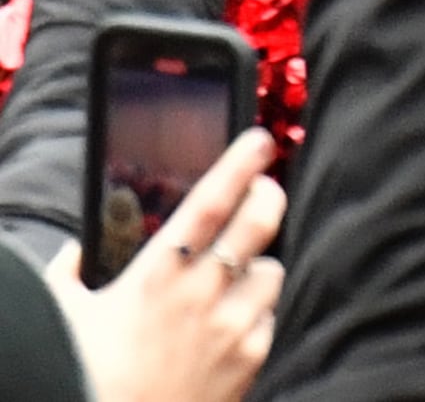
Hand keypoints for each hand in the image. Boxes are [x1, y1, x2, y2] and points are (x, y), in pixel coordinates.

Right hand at [49, 127, 283, 401]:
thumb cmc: (82, 375)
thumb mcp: (62, 317)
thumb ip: (69, 274)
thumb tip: (77, 249)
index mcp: (156, 275)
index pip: (210, 201)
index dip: (240, 164)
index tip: (259, 140)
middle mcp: (201, 294)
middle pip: (261, 221)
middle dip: (268, 197)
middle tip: (263, 192)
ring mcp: (232, 326)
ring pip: (270, 270)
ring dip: (254, 269)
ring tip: (228, 282)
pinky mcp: (250, 358)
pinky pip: (269, 318)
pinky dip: (253, 316)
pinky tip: (227, 327)